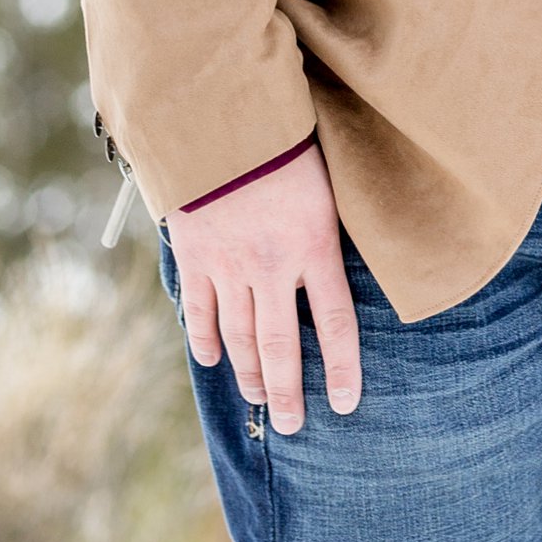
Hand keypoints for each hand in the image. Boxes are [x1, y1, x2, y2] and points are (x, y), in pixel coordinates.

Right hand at [169, 140, 360, 430]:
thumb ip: (330, 228)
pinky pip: (200, 312)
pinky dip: (205, 341)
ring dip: (250, 375)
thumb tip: (342, 264)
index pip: (336, 322)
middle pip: (281, 345)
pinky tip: (213, 359)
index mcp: (315, 245)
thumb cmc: (288, 139)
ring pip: (239, 338)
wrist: (222, 116)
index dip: (342, 368)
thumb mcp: (329, 181)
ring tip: (260, 398)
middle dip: (288, 391)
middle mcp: (272, 265)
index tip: (345, 404)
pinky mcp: (195, 257)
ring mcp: (229, 266)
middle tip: (291, 425)